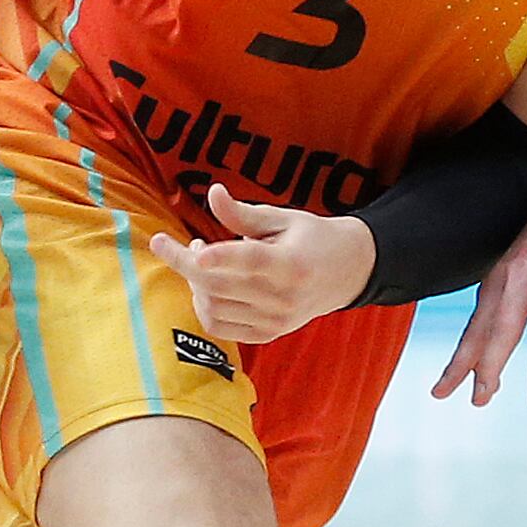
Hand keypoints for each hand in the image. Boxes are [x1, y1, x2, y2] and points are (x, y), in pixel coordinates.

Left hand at [148, 185, 376, 345]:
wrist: (347, 273)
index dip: (221, 256)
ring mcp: (275, 321)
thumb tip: (213, 193)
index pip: (251, 261)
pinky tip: (207, 286)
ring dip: (194, 284)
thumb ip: (243, 213)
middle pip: (219, 286)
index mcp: (292, 263)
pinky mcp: (268, 333)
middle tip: (179, 243)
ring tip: (200, 261)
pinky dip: (203, 307)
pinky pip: (220, 327)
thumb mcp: (282, 218)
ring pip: (214, 308)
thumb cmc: (311, 238)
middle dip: (185, 264)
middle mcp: (284, 298)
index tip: (196, 250)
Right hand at [429, 179, 526, 407]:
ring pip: (478, 322)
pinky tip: (462, 365)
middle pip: (500, 327)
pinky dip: (469, 340)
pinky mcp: (496, 273)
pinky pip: (479, 312)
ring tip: (445, 391)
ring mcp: (504, 270)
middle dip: (486, 367)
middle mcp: (523, 270)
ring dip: (463, 358)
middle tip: (479, 401)